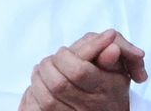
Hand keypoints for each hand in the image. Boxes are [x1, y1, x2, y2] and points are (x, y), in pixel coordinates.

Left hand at [18, 29, 146, 109]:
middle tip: (51, 59)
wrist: (106, 110)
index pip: (78, 71)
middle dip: (49, 66)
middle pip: (59, 84)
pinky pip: (36, 109)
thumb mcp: (118, 71)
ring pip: (45, 98)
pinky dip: (32, 96)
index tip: (64, 50)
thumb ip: (112, 57)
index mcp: (104, 89)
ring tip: (43, 70)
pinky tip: (38, 87)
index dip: (66, 57)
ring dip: (39, 79)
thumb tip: (112, 47)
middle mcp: (88, 106)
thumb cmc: (110, 89)